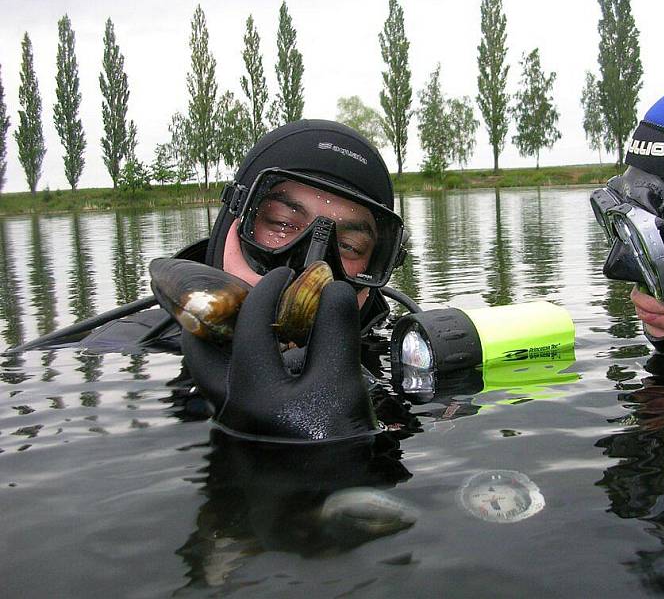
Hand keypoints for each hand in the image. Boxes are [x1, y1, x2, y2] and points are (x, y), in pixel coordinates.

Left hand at [182, 267, 377, 439]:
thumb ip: (336, 332)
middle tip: (222, 299)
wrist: (330, 509)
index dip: (268, 290)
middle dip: (207, 321)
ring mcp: (236, 423)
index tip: (285, 275)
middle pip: (200, 355)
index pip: (251, 323)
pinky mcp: (248, 436)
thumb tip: (336, 290)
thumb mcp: (341, 382)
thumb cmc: (334, 444)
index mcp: (250, 387)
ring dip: (225, 346)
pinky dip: (246, 370)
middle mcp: (232, 405)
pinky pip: (235, 392)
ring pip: (214, 376)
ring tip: (246, 326)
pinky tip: (276, 366)